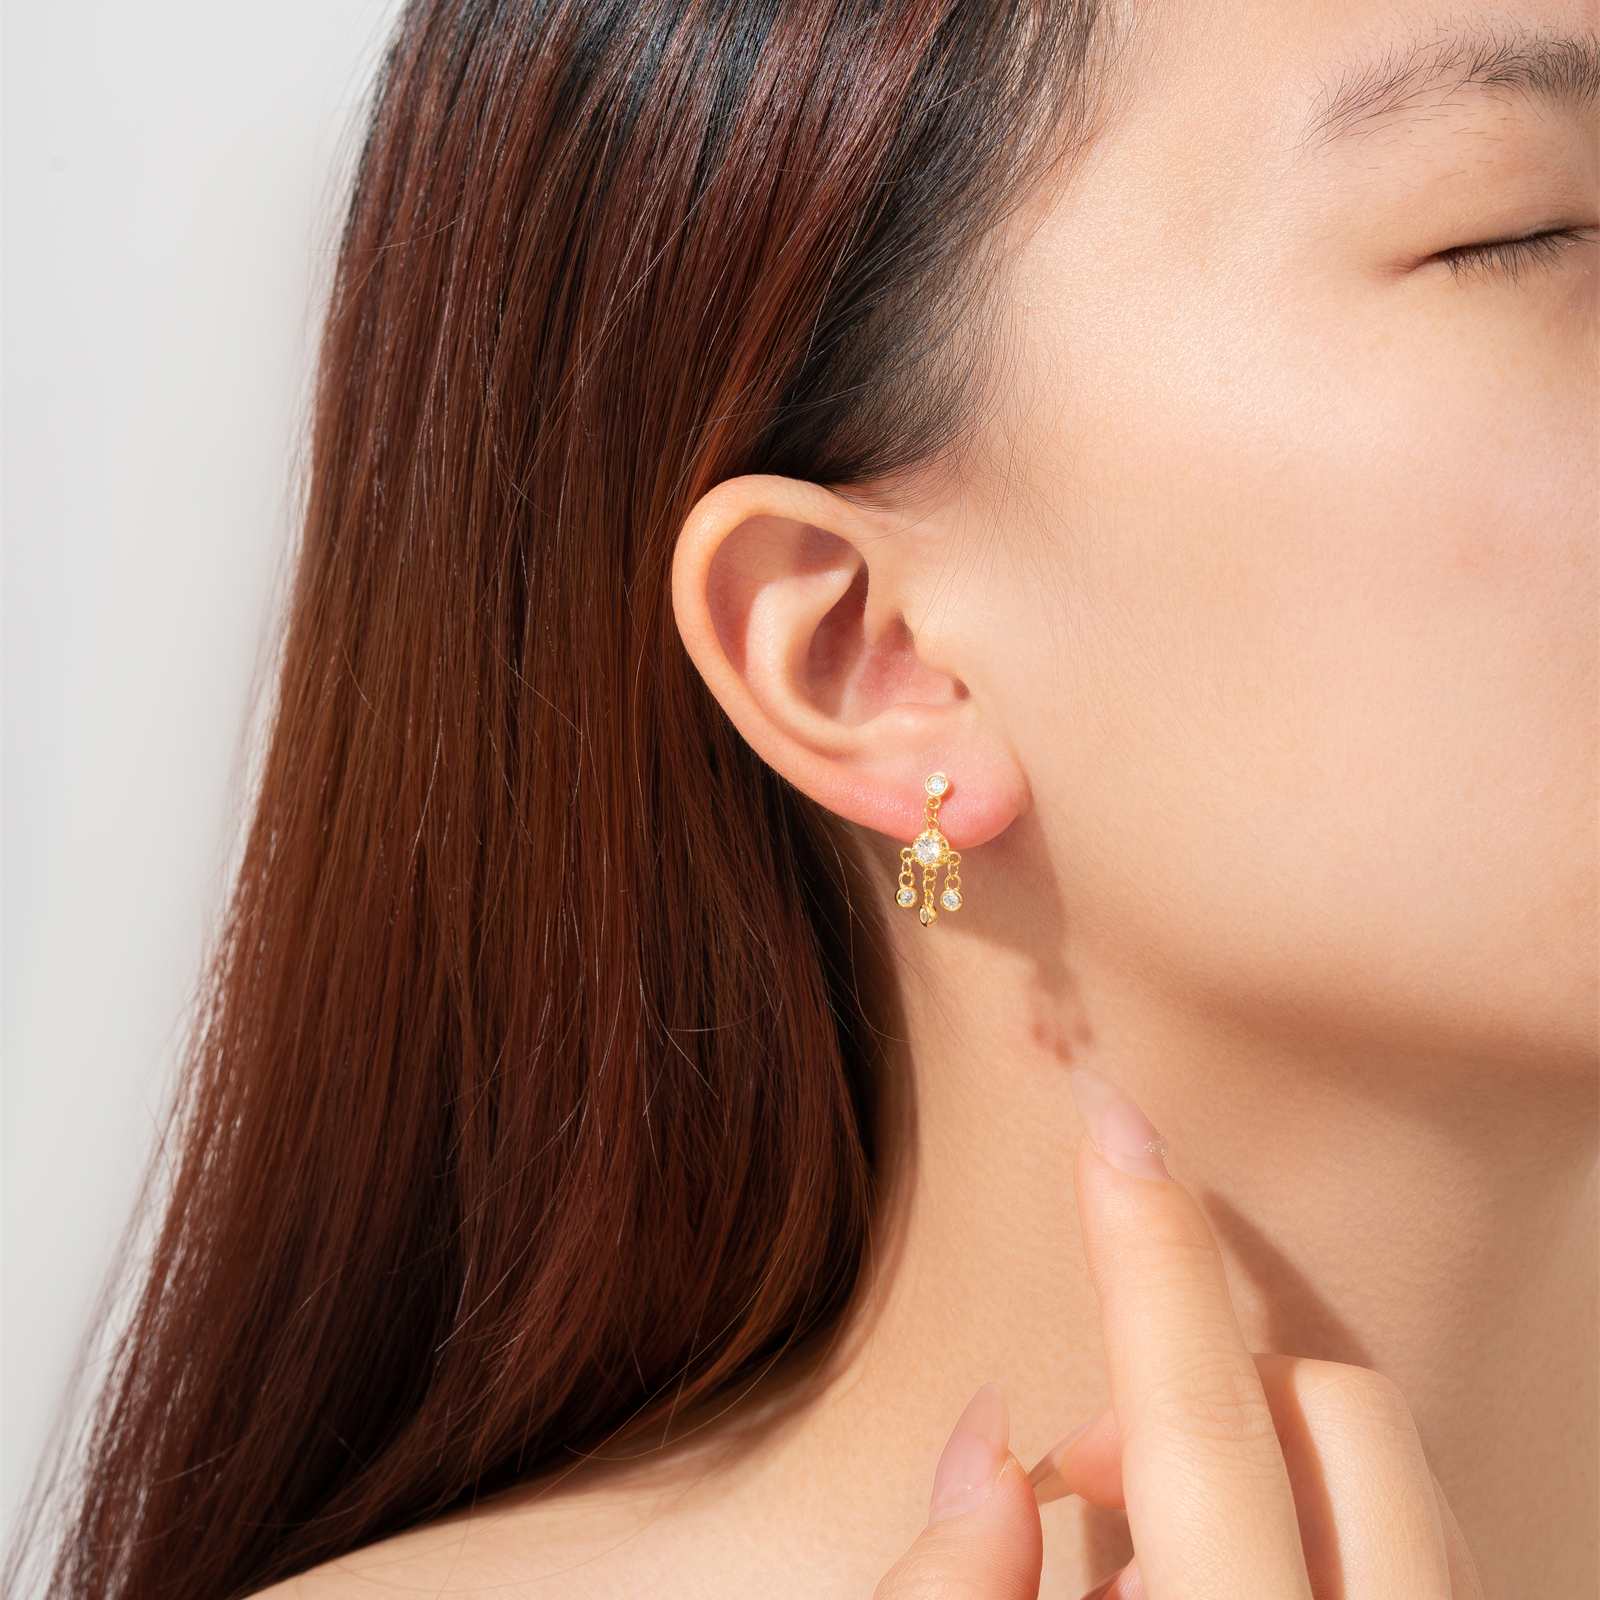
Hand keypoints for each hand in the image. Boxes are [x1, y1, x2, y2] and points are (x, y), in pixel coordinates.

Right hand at [874, 1067, 1482, 1598]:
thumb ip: (951, 1598)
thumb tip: (989, 1440)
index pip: (1197, 1426)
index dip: (1145, 1255)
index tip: (1109, 1117)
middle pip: (1333, 1410)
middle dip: (1200, 1367)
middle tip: (1079, 1457)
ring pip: (1388, 1458)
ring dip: (1255, 1449)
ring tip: (1140, 1547)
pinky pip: (1416, 1532)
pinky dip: (1314, 1513)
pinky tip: (1221, 1579)